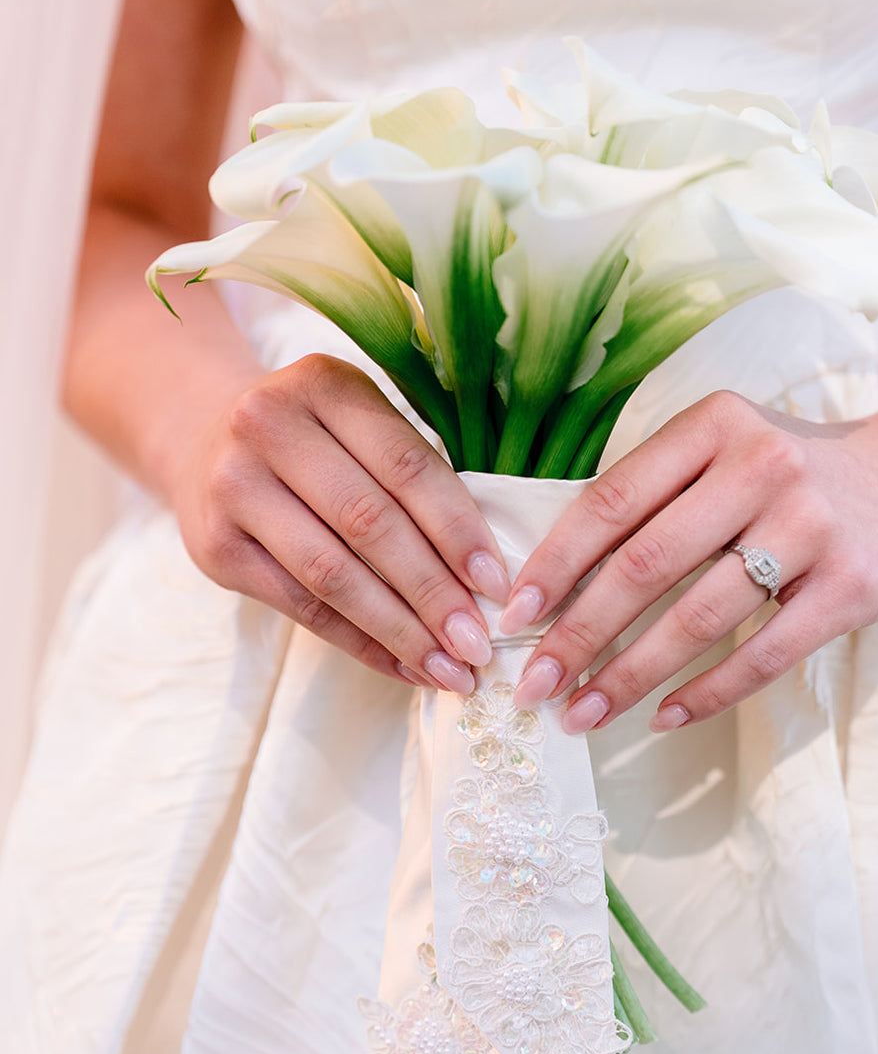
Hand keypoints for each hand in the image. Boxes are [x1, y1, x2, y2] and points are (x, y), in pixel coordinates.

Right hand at [170, 353, 510, 688]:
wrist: (202, 442)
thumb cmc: (315, 440)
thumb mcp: (358, 423)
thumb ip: (414, 476)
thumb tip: (487, 575)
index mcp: (323, 384)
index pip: (407, 466)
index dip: (457, 530)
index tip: (499, 586)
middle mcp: (268, 425)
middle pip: (370, 524)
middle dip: (434, 593)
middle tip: (480, 644)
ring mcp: (233, 486)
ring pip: (334, 575)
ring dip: (402, 631)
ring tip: (451, 670)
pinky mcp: (215, 547)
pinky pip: (302, 607)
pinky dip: (361, 644)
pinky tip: (405, 667)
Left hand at [503, 383, 877, 730]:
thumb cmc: (797, 474)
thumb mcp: (727, 452)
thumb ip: (658, 495)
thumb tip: (561, 581)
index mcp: (714, 427)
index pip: (613, 500)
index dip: (555, 563)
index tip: (514, 614)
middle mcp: (759, 467)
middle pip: (645, 565)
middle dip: (578, 634)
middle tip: (534, 685)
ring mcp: (808, 527)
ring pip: (696, 618)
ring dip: (629, 675)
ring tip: (583, 713)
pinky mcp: (848, 587)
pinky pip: (762, 653)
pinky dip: (706, 692)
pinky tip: (663, 717)